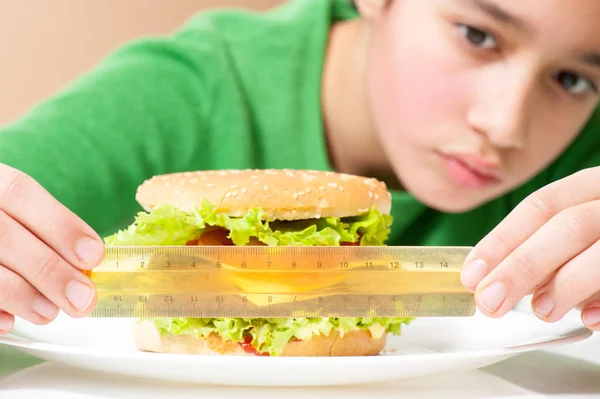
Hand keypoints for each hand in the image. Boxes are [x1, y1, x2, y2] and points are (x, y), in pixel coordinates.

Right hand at [0, 164, 103, 334]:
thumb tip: (87, 260)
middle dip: (49, 271)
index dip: (60, 225)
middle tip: (82, 298)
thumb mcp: (11, 207)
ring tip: (50, 312)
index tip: (93, 255)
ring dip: (20, 295)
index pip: (20, 193)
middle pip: (4, 236)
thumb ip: (42, 226)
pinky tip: (9, 323)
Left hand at [460, 168, 599, 330]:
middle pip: (568, 225)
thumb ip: (547, 248)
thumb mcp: (580, 230)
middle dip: (522, 266)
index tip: (473, 272)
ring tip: (540, 310)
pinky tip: (589, 319)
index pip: (541, 205)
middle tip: (490, 301)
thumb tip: (496, 275)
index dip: (502, 239)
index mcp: (593, 186)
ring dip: (565, 284)